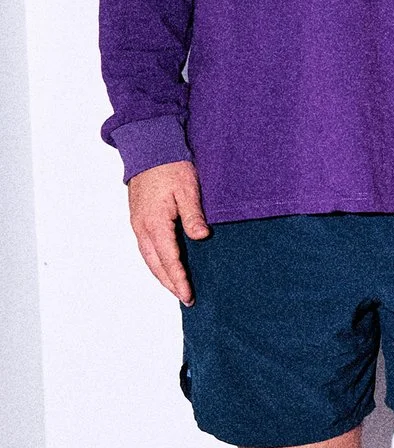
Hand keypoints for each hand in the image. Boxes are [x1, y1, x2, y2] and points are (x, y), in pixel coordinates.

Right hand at [129, 160, 207, 304]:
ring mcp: (138, 223)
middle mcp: (142, 227)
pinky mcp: (139, 219)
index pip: (168, 259)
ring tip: (177, 288)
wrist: (149, 149)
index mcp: (155, 222)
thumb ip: (193, 215)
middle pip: (155, 264)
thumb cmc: (171, 166)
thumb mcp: (188, 189)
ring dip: (162, 274)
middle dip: (170, 283)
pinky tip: (166, 266)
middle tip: (186, 298)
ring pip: (148, 257)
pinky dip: (156, 261)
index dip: (179, 279)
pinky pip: (147, 247)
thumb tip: (201, 238)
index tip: (188, 294)